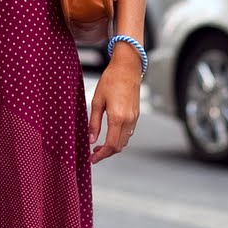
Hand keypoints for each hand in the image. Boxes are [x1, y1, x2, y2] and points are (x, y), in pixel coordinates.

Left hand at [88, 49, 140, 163]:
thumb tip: (91, 140)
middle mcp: (128, 120)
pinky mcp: (136, 115)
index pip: (110, 145)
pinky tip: (110, 134)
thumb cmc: (111, 80)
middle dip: (106, 153)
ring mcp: (134, 118)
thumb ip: (94, 122)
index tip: (92, 159)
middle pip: (119, 146)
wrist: (128, 68)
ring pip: (125, 141)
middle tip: (94, 154)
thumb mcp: (97, 101)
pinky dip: (119, 138)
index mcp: (117, 118)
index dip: (101, 155)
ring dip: (113, 146)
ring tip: (99, 145)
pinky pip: (129, 133)